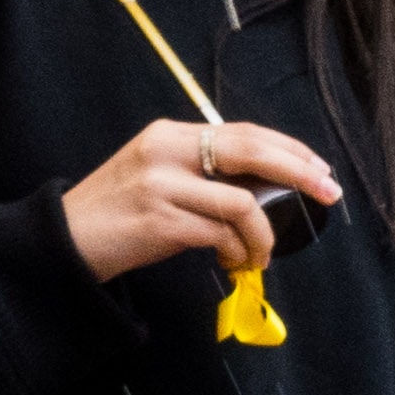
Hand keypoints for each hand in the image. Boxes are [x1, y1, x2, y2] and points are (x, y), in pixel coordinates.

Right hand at [68, 117, 343, 289]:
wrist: (66, 241)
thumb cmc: (119, 214)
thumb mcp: (156, 175)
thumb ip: (202, 172)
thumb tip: (265, 188)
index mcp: (169, 135)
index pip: (243, 132)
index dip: (289, 149)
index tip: (320, 169)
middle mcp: (165, 151)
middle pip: (250, 151)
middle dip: (299, 172)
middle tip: (328, 194)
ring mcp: (161, 185)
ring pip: (243, 203)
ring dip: (263, 236)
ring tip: (258, 256)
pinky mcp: (160, 221)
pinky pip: (221, 235)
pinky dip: (237, 252)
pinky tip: (232, 262)